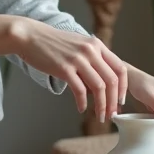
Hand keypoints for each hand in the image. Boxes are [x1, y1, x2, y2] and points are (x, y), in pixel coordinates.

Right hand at [11, 20, 128, 123]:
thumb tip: (101, 82)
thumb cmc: (53, 43)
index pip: (120, 68)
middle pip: (112, 80)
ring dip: (101, 106)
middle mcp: (90, 50)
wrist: (30, 36)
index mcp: (96, 45)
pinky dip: (83, 103)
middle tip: (112, 114)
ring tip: (100, 116)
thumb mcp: (78, 44)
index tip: (121, 101)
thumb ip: (92, 58)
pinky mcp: (64, 68)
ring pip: (99, 87)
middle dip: (114, 101)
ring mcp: (78, 59)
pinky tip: (81, 109)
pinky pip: (80, 90)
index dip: (123, 88)